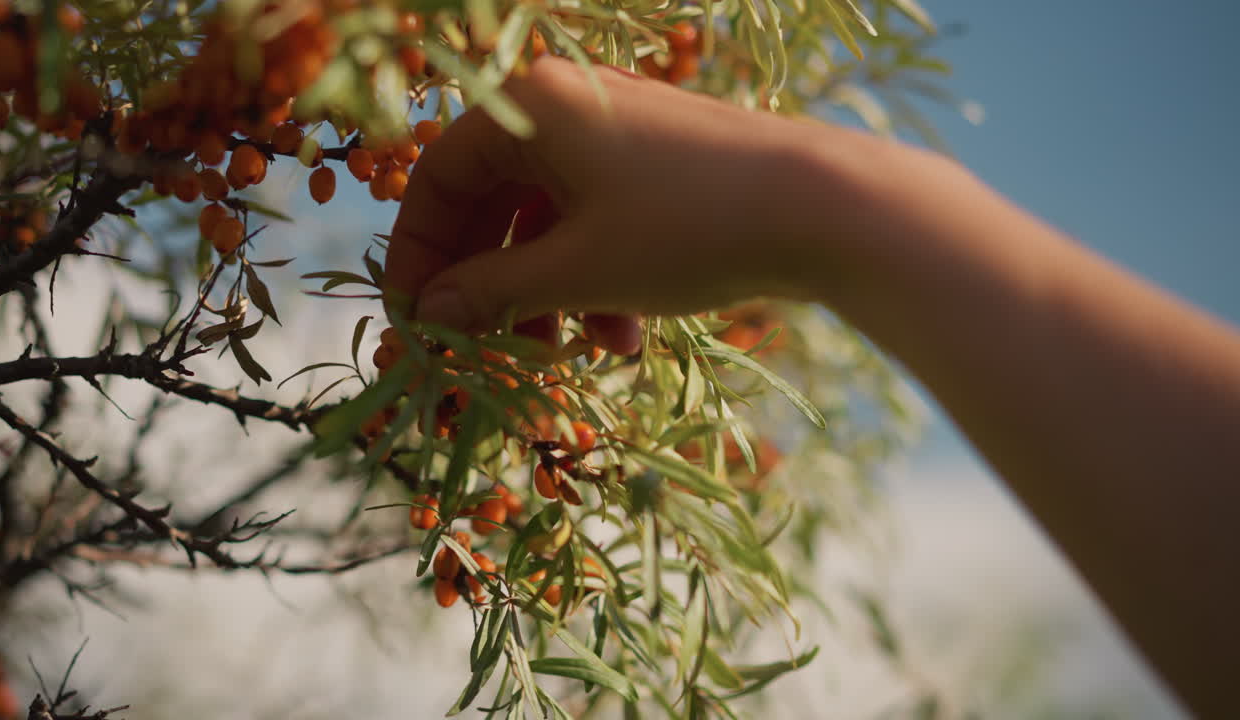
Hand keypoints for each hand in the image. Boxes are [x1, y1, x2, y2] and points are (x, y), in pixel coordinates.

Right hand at [383, 57, 831, 352]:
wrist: (827, 209)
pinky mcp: (663, 165)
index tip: (412, 321)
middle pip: (495, 200)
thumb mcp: (577, 270)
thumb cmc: (686, 228)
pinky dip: (597, 279)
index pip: (440, 177)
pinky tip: (621, 337)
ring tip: (562, 355)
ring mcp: (621, 132)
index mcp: (533, 107)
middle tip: (477, 346)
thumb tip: (429, 312)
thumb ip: (492, 291)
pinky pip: (601, 221)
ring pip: (551, 219)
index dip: (417, 254)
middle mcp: (571, 105)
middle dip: (489, 283)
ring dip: (547, 293)